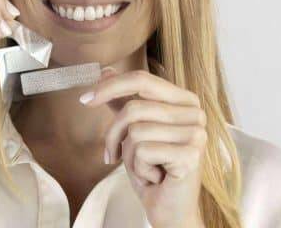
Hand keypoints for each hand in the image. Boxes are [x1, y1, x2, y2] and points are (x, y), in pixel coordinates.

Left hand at [80, 67, 206, 227]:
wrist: (170, 208)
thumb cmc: (154, 169)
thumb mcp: (134, 131)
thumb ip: (123, 101)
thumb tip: (106, 71)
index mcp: (184, 100)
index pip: (142, 79)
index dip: (110, 87)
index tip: (85, 99)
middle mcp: (195, 113)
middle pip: (134, 107)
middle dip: (113, 133)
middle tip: (111, 154)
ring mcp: (196, 133)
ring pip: (136, 130)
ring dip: (128, 155)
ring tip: (142, 167)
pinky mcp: (190, 155)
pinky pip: (143, 151)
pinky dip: (138, 168)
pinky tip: (153, 177)